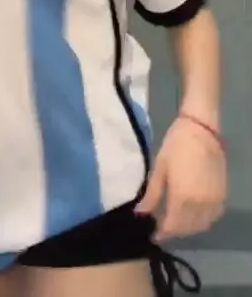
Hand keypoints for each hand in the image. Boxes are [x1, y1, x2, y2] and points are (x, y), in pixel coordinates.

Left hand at [135, 116, 226, 240]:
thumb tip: (140, 213)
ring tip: (174, 220)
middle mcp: (201, 204)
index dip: (162, 233)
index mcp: (182, 198)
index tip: (152, 234)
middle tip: (161, 226)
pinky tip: (192, 214)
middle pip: (187, 229)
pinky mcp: (223, 195)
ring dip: (188, 228)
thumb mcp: (159, 169)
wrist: (201, 130)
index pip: (173, 226)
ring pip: (202, 225)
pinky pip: (213, 217)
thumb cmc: (176, 146)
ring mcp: (214, 201)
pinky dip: (202, 221)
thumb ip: (152, 195)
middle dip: (174, 231)